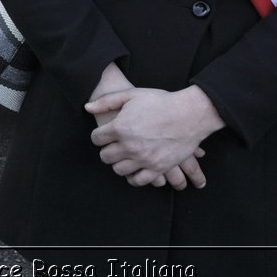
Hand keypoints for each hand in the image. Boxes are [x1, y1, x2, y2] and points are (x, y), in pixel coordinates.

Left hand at [87, 84, 221, 187]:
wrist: (189, 114)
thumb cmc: (160, 102)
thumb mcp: (131, 95)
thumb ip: (106, 102)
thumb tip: (87, 108)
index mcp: (120, 127)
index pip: (96, 139)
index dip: (99, 136)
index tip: (104, 135)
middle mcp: (129, 146)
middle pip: (105, 156)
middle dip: (106, 150)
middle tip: (112, 146)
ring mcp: (143, 159)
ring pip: (119, 170)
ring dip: (118, 163)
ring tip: (123, 156)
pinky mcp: (158, 168)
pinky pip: (138, 180)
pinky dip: (133, 177)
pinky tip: (134, 169)